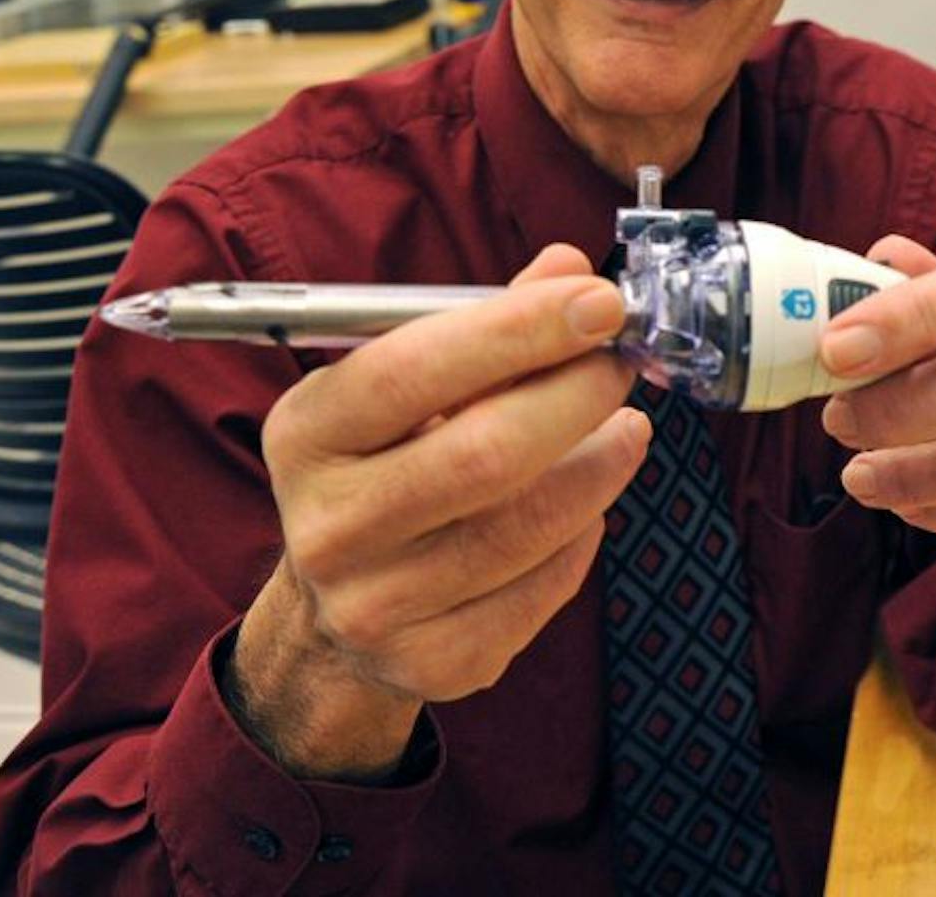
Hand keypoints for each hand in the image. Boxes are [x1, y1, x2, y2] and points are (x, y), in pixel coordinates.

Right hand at [228, 244, 644, 778]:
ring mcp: (375, 605)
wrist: (337, 609)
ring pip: (526, 527)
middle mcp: (327, 524)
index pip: (413, 368)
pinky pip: (542, 589)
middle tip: (623, 366)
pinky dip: (582, 537)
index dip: (518, 330)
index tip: (601, 301)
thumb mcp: (410, 386)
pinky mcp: (432, 664)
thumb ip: (487, 325)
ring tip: (627, 430)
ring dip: (599, 467)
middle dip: (577, 397)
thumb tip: (570, 270)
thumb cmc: (391, 463)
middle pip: (483, 455)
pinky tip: (587, 505)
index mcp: (308, 432)